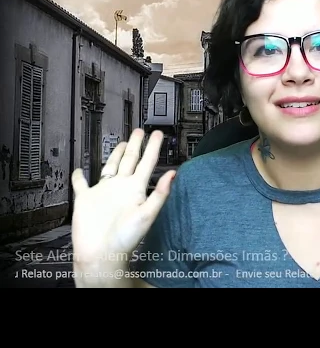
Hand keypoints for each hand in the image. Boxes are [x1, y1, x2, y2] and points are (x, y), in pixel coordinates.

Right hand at [71, 129, 174, 267]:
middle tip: (141, 131)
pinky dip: (79, 177)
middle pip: (130, 160)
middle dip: (136, 145)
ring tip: (122, 143)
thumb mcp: (147, 214)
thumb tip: (174, 174)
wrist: (102, 254)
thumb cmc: (126, 238)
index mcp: (135, 189)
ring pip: (110, 167)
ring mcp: (104, 192)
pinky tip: (79, 170)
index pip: (147, 163)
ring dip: (115, 155)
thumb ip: (160, 194)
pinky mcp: (86, 199)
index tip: (158, 134)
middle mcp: (121, 187)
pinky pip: (81, 185)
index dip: (153, 147)